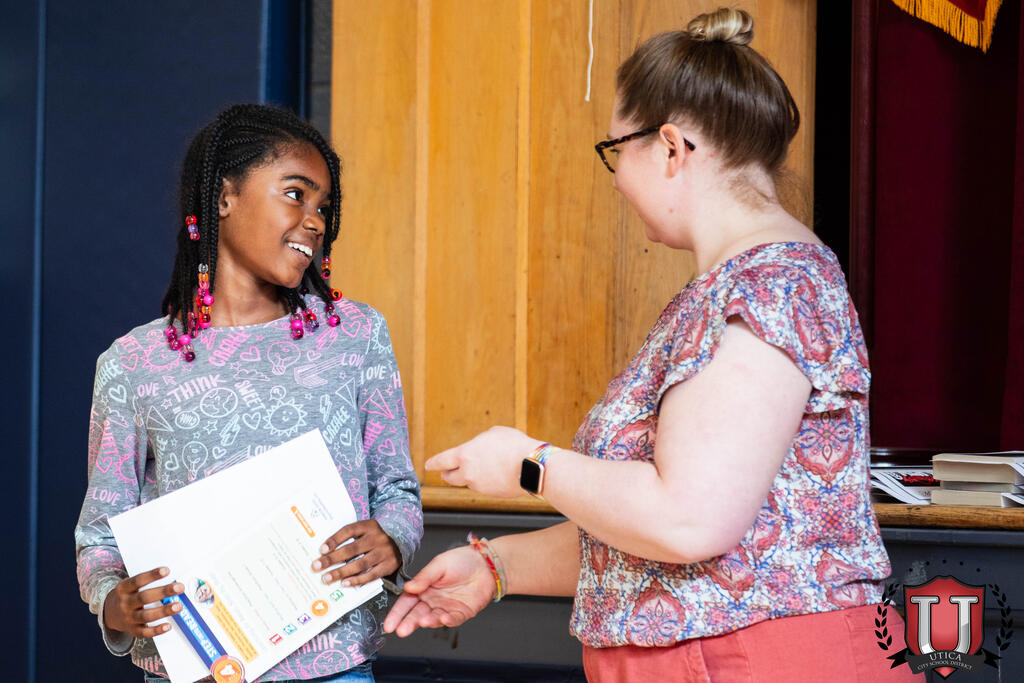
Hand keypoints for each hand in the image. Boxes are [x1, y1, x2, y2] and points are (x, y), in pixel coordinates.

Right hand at [103, 567, 183, 637]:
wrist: (109, 613)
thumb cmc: (128, 595)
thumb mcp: (131, 585)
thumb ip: (147, 582)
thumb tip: (172, 580)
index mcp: (124, 588)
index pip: (138, 580)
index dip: (152, 575)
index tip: (167, 570)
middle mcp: (125, 603)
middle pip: (144, 597)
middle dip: (163, 592)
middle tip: (180, 587)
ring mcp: (128, 618)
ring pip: (146, 615)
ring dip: (163, 611)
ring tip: (179, 606)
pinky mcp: (132, 630)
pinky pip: (144, 632)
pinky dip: (156, 630)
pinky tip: (168, 626)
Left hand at [312, 519, 400, 586]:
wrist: (400, 543)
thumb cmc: (374, 538)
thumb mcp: (364, 531)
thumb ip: (349, 538)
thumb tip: (325, 552)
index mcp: (369, 526)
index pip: (349, 530)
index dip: (334, 540)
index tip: (321, 550)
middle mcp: (377, 537)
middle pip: (352, 549)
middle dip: (332, 559)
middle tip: (317, 566)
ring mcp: (384, 552)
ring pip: (360, 564)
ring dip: (341, 572)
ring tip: (327, 578)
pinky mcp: (388, 566)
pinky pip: (371, 575)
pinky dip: (357, 580)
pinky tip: (345, 583)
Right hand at [383, 546, 495, 636]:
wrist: (485, 563)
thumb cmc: (462, 561)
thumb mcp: (439, 564)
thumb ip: (424, 577)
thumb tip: (408, 587)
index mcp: (424, 588)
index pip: (406, 603)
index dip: (397, 614)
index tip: (389, 624)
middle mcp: (433, 601)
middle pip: (417, 614)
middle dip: (408, 623)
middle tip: (401, 630)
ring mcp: (447, 608)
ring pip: (434, 619)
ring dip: (427, 622)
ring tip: (422, 621)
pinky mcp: (461, 612)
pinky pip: (453, 619)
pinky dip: (448, 620)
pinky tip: (443, 618)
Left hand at [425, 426, 541, 497]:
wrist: (531, 466)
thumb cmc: (514, 445)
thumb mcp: (494, 433)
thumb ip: (480, 441)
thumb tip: (480, 448)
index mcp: (465, 454)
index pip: (442, 460)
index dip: (434, 463)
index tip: (428, 465)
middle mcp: (468, 473)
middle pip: (449, 477)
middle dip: (447, 474)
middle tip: (448, 471)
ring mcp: (479, 486)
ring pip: (469, 482)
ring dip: (472, 476)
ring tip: (488, 466)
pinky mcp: (490, 494)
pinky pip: (484, 487)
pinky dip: (487, 482)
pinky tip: (499, 473)